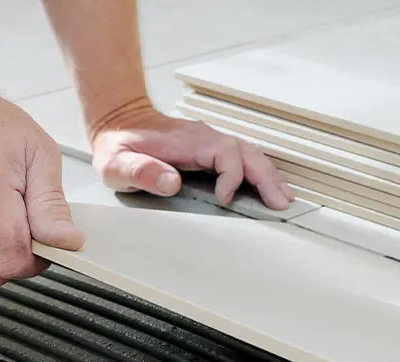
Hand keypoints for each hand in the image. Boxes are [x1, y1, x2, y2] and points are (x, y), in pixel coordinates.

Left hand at [89, 99, 294, 208]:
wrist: (118, 121)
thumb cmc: (118, 144)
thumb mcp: (116, 162)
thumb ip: (141, 171)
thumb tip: (171, 182)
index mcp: (186, 141)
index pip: (225, 153)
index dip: (231, 176)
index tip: (224, 198)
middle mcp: (203, 138)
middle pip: (246, 152)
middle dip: (266, 177)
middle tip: (280, 203)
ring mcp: (209, 142)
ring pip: (249, 154)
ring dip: (269, 175)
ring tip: (283, 198)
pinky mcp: (210, 149)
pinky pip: (242, 158)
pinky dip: (259, 172)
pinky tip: (269, 186)